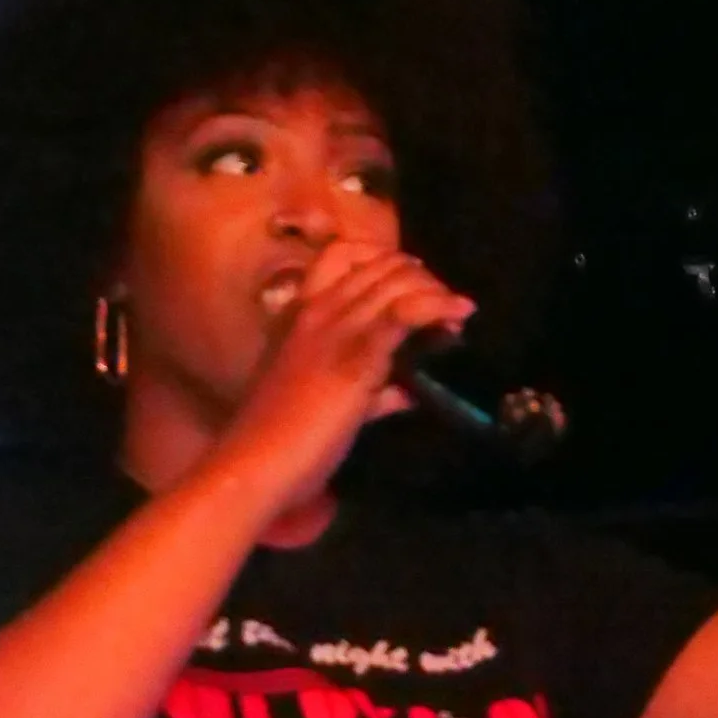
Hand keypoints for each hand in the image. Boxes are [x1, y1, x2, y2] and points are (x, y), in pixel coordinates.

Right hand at [211, 238, 475, 513]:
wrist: (258, 461)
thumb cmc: (281, 440)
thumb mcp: (323, 403)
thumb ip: (367, 393)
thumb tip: (404, 392)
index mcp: (297, 314)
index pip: (341, 256)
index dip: (384, 261)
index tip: (411, 284)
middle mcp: (317, 309)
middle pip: (379, 265)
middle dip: (420, 277)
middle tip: (445, 305)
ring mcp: (337, 327)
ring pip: (396, 281)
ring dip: (435, 290)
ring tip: (458, 312)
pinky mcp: (359, 354)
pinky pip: (406, 312)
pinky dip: (439, 307)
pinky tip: (460, 314)